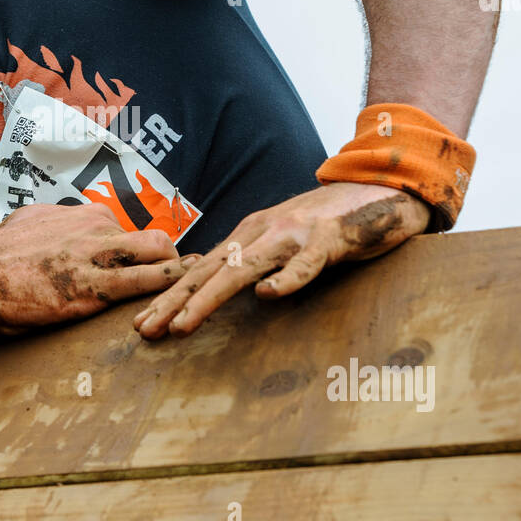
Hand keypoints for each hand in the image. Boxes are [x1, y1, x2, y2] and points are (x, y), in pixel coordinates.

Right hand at [0, 202, 195, 335]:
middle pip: (154, 238)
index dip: (140, 252)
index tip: (149, 267)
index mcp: (81, 214)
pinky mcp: (92, 288)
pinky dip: (170, 287)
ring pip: (159, 254)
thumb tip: (60, 223)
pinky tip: (187, 298)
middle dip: (173, 260)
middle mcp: (94, 228)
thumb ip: (55, 223)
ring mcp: (96, 256)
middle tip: (182, 281)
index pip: (128, 229)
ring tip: (199, 285)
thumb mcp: (30, 222)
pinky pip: (144, 284)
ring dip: (181, 272)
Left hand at [132, 183, 430, 339]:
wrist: (379, 188)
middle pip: (209, 271)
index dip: (170, 297)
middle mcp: (263, 231)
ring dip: (209, 297)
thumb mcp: (281, 242)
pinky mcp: (329, 239)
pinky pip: (305, 264)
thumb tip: (222, 291)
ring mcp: (294, 234)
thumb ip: (254, 262)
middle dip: (173, 302)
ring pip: (244, 269)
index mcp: (249, 235)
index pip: (200, 270)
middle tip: (144, 331)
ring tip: (183, 325)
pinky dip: (286, 280)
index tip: (142, 324)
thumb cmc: (329, 223)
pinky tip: (268, 297)